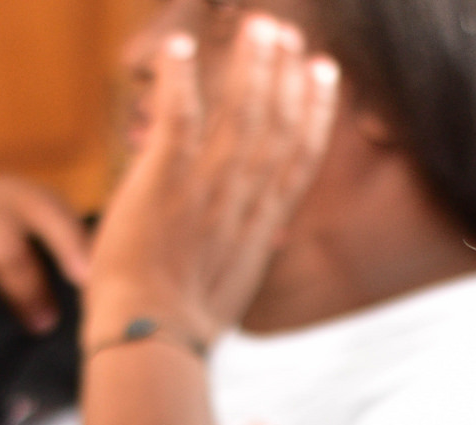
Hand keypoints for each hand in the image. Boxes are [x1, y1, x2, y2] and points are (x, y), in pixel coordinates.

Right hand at [0, 176, 91, 332]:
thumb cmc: (8, 254)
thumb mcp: (38, 240)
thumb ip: (74, 253)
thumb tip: (113, 282)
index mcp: (15, 196)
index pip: (45, 210)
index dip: (67, 241)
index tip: (86, 278)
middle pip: (1, 243)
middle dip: (25, 288)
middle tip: (43, 324)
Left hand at [84, 16, 340, 350]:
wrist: (152, 341)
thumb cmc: (181, 324)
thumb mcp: (233, 285)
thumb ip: (249, 247)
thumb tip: (265, 235)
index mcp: (260, 225)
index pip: (298, 156)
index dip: (315, 109)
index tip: (323, 72)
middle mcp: (241, 201)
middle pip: (275, 124)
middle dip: (283, 73)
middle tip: (284, 31)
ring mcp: (205, 190)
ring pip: (239, 114)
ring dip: (248, 65)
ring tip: (256, 26)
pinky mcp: (163, 183)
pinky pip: (178, 118)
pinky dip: (178, 79)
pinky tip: (179, 46)